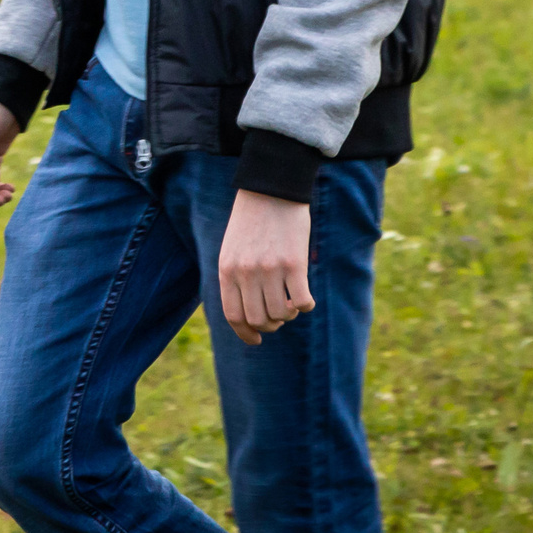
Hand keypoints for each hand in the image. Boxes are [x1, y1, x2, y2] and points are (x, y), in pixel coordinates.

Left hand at [219, 190, 313, 345]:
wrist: (270, 191)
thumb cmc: (251, 222)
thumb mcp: (232, 249)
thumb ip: (236, 278)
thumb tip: (248, 313)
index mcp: (226, 270)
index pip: (233, 315)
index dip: (245, 333)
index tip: (256, 341)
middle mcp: (245, 273)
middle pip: (258, 319)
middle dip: (270, 325)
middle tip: (279, 315)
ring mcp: (270, 269)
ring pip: (281, 314)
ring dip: (289, 314)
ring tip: (291, 302)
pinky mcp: (294, 264)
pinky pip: (302, 302)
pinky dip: (306, 306)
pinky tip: (305, 297)